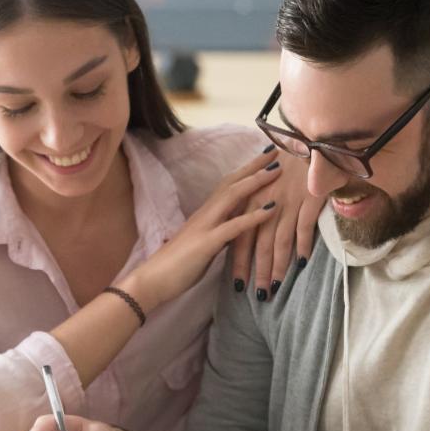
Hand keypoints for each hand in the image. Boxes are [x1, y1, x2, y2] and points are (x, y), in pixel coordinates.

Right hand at [126, 148, 282, 310]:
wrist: (152, 280)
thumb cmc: (175, 266)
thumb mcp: (203, 245)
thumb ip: (218, 234)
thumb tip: (234, 231)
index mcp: (205, 214)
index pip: (227, 185)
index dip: (246, 170)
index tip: (265, 158)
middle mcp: (205, 214)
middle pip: (232, 182)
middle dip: (254, 166)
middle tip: (277, 150)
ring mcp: (205, 226)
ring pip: (232, 196)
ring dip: (256, 181)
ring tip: (277, 170)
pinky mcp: (207, 243)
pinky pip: (234, 226)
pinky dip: (254, 216)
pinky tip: (272, 209)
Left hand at [231, 149, 322, 298]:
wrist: (309, 141)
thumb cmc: (287, 166)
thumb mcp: (264, 186)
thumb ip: (256, 210)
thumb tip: (250, 235)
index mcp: (251, 201)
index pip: (241, 237)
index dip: (239, 262)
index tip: (238, 284)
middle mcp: (266, 204)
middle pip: (259, 244)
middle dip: (258, 272)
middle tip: (258, 296)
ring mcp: (287, 202)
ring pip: (279, 241)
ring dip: (278, 266)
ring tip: (276, 287)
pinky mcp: (308, 199)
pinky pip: (304, 227)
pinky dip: (303, 246)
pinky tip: (301, 264)